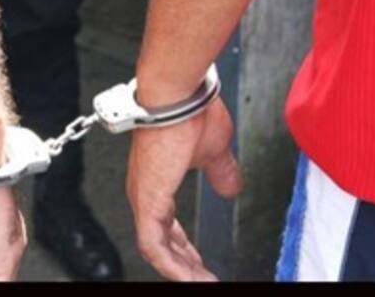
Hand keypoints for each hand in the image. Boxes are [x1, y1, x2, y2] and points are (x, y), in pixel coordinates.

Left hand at [126, 98, 242, 280]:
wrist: (178, 97)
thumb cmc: (190, 113)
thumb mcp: (213, 151)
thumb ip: (220, 172)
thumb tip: (230, 186)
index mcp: (158, 180)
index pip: (166, 224)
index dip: (182, 246)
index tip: (198, 260)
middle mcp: (145, 190)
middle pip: (161, 240)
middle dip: (184, 263)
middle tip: (203, 278)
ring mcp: (143, 196)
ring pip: (156, 248)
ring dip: (180, 269)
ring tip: (201, 283)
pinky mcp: (146, 200)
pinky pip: (153, 246)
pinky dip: (171, 265)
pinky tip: (188, 277)